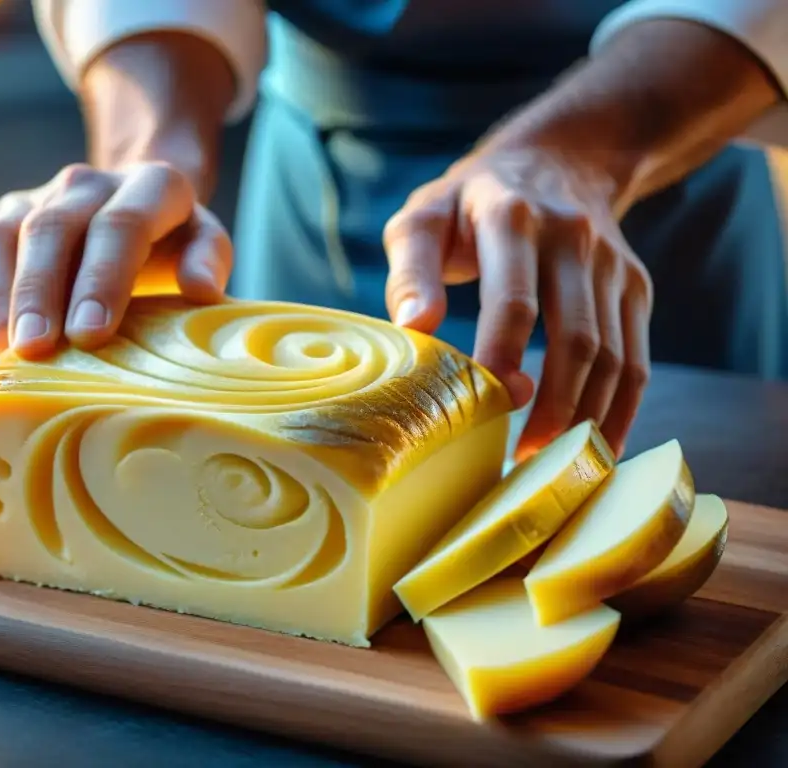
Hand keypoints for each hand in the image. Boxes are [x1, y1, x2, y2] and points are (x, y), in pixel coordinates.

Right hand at [0, 162, 232, 358]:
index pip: (120, 225)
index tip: (90, 335)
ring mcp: (34, 202)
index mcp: (146, 186)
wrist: (137, 208)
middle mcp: (84, 185)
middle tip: (34, 350)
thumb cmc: (174, 243)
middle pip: (50, 229)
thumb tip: (200, 289)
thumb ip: (208, 260)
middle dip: (39, 293)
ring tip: (3, 354)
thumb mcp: (206, 244)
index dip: (103, 279)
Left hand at [383, 146, 652, 458]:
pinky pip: (637, 359)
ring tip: (552, 463)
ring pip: (614, 357)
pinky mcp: (636, 287)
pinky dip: (621, 410)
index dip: (501, 357)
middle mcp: (574, 238)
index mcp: (513, 218)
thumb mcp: (425, 216)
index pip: (514, 300)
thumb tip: (413, 328)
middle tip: (520, 455)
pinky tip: (596, 448)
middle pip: (576, 338)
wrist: (558, 158)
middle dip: (553, 406)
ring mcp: (612, 265)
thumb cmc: (470, 203)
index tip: (483, 407)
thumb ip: (411, 269)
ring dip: (587, 418)